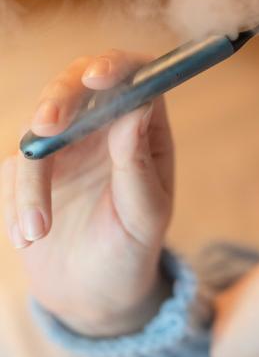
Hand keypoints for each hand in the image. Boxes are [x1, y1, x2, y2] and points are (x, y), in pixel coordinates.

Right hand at [1, 50, 174, 336]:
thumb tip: (140, 103)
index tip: (97, 78)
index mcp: (144, 129)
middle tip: (45, 126)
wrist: (93, 290)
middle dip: (59, 99)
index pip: (136, 77)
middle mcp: (105, 127)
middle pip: (78, 84)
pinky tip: (30, 237)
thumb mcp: (145, 213)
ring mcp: (67, 144)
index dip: (117, 66)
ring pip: (38, 127)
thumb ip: (137, 161)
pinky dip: (19, 201)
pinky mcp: (33, 167)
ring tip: (39, 230)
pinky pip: (15, 168)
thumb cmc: (131, 248)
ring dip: (33, 180)